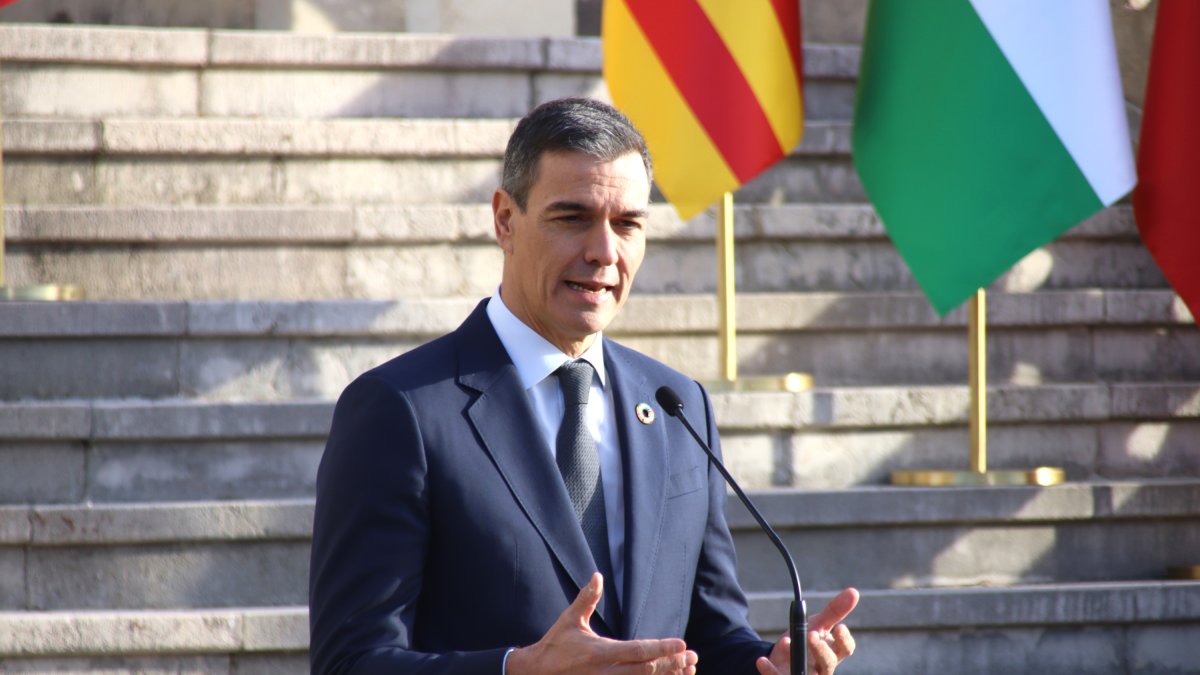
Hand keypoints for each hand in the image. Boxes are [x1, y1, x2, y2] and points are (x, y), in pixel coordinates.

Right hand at [506, 573, 698, 674]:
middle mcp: (606, 673)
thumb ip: (587, 598)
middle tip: (691, 657)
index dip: (662, 648)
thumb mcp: (570, 620)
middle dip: (672, 664)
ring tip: (687, 670)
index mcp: (600, 653)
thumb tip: (598, 575)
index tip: (682, 644)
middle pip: (647, 670)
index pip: (638, 650)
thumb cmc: (554, 646)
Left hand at [755, 588, 858, 674]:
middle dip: (821, 649)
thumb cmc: (805, 640)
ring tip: (787, 642)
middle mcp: (822, 667)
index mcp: (832, 652)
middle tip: (811, 634)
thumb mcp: (817, 624)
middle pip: (828, 662)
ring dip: (798, 660)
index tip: (839, 627)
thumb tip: (854, 591)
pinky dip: (771, 671)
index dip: (844, 640)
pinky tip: (762, 660)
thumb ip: (834, 612)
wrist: (782, 657)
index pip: (845, 649)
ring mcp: (805, 674)